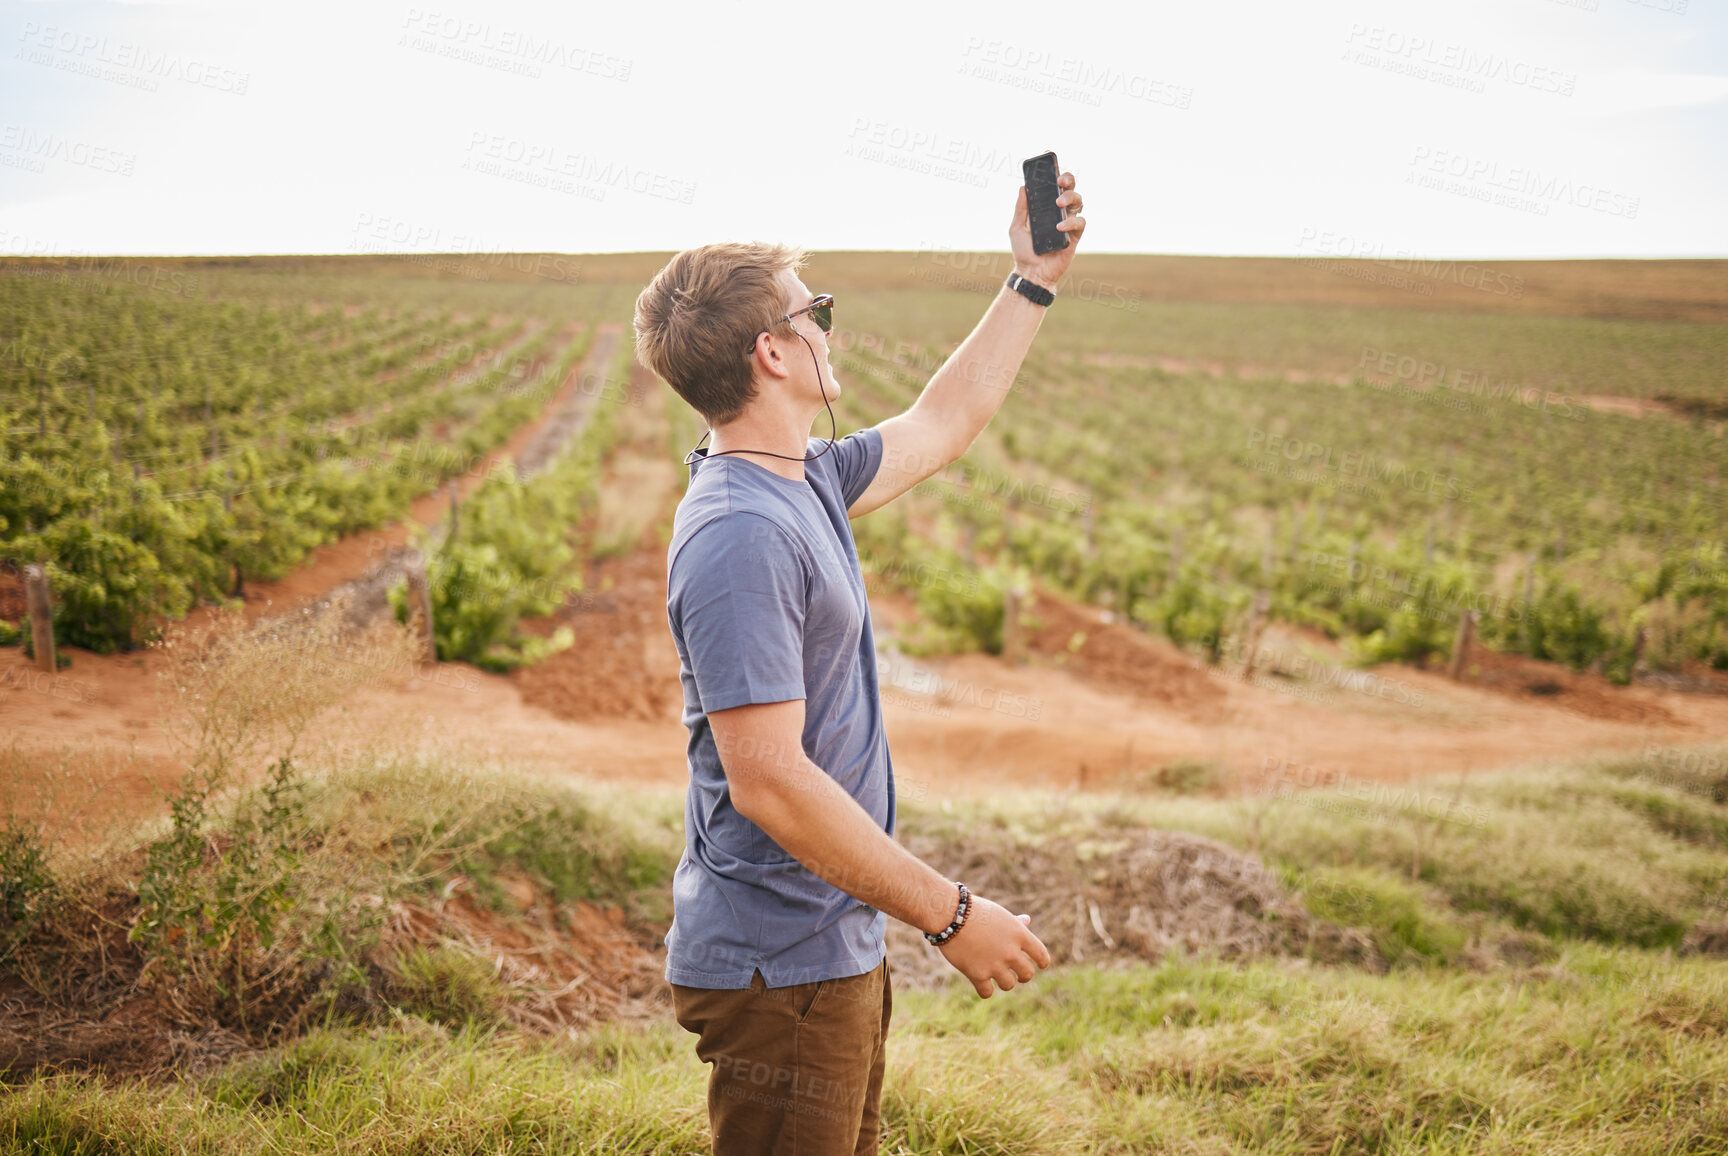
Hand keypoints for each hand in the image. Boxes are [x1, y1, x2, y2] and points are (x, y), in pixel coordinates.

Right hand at [936, 892, 1052, 997]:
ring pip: (1009, 984)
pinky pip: (987, 992)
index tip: (1039, 965)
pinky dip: (985, 989)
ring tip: (995, 974)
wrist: (950, 914)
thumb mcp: (999, 914)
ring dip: (1003, 981)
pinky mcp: (977, 974)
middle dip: (1022, 974)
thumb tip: (1027, 921)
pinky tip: (981, 983)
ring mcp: (994, 964)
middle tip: (1015, 972)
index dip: (1041, 962)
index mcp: (1019, 934)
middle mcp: (1010, 951)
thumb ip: (1015, 923)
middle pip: (1027, 974)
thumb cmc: (975, 910)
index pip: (1041, 956)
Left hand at [1008, 169, 1084, 291]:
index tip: (1051, 162)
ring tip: (1059, 203)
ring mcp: (1068, 223)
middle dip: (1068, 180)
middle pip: (1071, 188)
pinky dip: (1071, 222)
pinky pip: (1080, 222)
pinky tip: (1059, 227)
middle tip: (1059, 182)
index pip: (1055, 186)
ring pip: (1079, 201)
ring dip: (1071, 198)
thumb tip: (1022, 187)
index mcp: (1046, 207)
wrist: (1031, 272)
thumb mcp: (1016, 226)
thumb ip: (1021, 208)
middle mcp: (1060, 212)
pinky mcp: (1075, 236)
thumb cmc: (1024, 251)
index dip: (1056, 172)